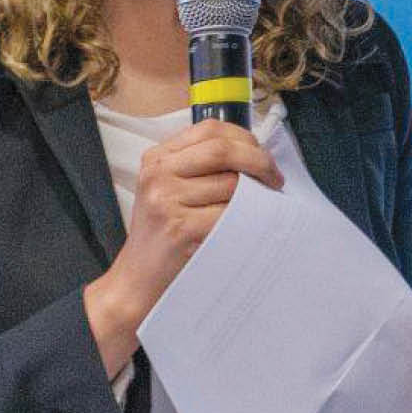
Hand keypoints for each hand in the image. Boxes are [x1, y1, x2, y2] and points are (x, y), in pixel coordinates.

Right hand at [83, 118, 281, 377]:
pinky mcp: (180, 228)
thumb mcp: (168, 193)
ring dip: (256, 195)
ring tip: (263, 206)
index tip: (262, 158)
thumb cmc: (162, 239)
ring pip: (231, 184)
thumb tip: (255, 157)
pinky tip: (250, 226)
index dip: (244, 138)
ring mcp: (166, 200)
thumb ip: (200, 169)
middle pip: (222, 150)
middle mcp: (158, 174)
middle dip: (258, 161)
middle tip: (275, 179)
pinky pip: (228, 214)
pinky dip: (247, 218)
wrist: (136, 283)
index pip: (209, 129)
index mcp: (156, 159)